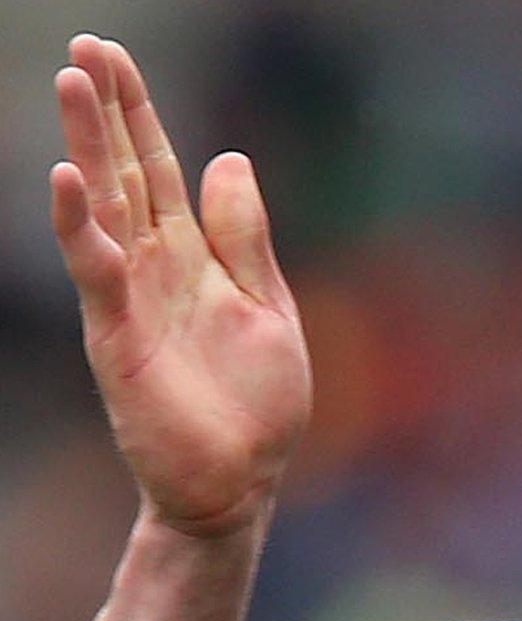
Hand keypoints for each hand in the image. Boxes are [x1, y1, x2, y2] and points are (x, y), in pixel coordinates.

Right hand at [52, 34, 309, 538]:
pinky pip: (98, 274)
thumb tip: (230, 158)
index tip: (114, 57)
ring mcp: (131, 300)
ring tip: (69, 85)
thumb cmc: (254, 403)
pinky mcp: (119, 339)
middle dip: (103, 112)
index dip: (139, 115)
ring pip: (104, 209)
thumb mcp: (267, 307)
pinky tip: (68, 179)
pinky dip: (82, 227)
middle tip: (81, 49)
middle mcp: (153, 268)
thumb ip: (246, 238)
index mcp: (193, 257)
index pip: (160, 170)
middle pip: (123, 173)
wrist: (242, 483)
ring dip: (85, 146)